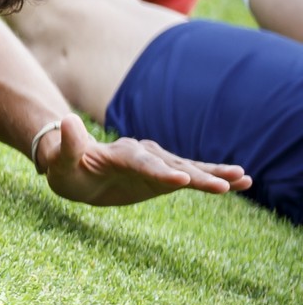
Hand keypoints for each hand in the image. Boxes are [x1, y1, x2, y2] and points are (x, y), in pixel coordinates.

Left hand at [39, 114, 251, 205]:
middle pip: (172, 165)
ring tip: (242, 179)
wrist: (76, 169)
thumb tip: (66, 119)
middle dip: (197, 175)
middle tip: (224, 185)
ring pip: (187, 169)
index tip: (180, 180)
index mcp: (119, 153)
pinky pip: (191, 176)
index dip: (160, 171)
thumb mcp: (61, 158)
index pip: (142, 162)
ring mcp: (155, 164)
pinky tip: (239, 182)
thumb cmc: (66, 166)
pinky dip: (213, 179)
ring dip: (213, 175)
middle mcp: (142, 154)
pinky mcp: (162, 176)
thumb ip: (69, 142)